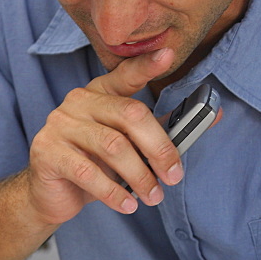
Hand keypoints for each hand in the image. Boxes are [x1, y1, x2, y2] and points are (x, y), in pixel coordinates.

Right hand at [26, 47, 188, 225]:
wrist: (51, 194)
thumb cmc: (95, 165)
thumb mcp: (129, 146)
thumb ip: (164, 130)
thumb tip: (214, 116)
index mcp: (100, 92)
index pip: (126, 74)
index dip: (147, 65)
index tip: (169, 55)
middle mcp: (78, 101)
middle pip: (129, 115)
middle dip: (159, 148)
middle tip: (174, 175)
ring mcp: (60, 124)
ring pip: (112, 146)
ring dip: (139, 176)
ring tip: (153, 197)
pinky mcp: (47, 152)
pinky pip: (87, 172)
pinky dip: (113, 193)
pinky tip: (128, 205)